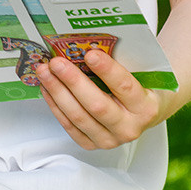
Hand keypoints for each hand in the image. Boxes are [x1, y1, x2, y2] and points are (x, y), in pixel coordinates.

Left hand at [35, 49, 168, 150]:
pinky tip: (47, 88)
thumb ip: (121, 62)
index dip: (107, 70)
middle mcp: (129, 127)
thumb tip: (87, 46)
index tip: (90, 53)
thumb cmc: (141, 89)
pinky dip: (55, 105)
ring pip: (79, 117)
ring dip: (57, 92)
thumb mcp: (141, 74)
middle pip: (97, 105)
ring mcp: (110, 139)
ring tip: (45, 72)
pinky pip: (70, 126)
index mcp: (146, 107)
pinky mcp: (93, 144)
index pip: (125, 87)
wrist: (145, 114)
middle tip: (56, 62)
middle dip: (73, 81)